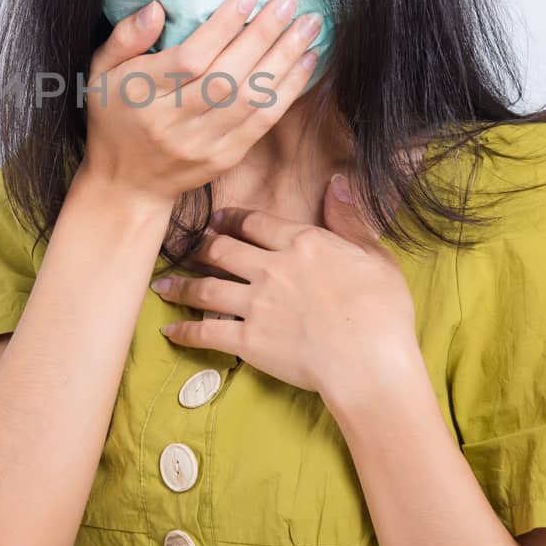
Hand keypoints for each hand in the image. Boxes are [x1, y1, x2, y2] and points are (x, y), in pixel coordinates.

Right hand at [77, 0, 324, 203]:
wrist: (126, 183)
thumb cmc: (115, 117)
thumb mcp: (100, 72)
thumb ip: (125, 37)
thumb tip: (157, 7)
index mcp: (140, 94)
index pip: (190, 59)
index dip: (223, 27)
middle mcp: (173, 122)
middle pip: (227, 77)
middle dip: (264, 36)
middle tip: (291, 3)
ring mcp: (202, 143)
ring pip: (251, 98)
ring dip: (285, 60)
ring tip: (308, 26)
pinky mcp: (225, 158)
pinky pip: (263, 122)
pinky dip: (288, 90)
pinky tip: (306, 62)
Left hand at [151, 172, 420, 413]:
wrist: (370, 362)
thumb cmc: (383, 312)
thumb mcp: (374, 256)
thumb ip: (349, 220)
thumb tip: (336, 183)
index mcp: (302, 243)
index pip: (255, 223)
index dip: (232, 219)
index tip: (217, 220)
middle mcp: (271, 268)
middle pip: (222, 250)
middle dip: (202, 246)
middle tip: (189, 247)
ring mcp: (256, 305)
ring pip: (205, 287)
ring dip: (180, 285)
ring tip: (163, 285)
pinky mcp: (248, 341)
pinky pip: (207, 332)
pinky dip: (185, 331)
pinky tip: (170, 330)